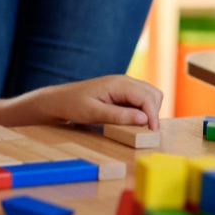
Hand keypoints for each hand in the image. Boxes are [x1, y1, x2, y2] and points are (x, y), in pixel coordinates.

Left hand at [34, 75, 163, 128]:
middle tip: (147, 131)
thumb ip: (119, 116)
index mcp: (118, 84)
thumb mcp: (94, 113)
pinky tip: (134, 120)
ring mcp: (124, 85)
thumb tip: (144, 119)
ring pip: (150, 94)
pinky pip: (141, 97)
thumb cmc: (73, 105)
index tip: (153, 133)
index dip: (153, 115)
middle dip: (154, 112)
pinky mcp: (122, 91)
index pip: (146, 97)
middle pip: (152, 94)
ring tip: (142, 126)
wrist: (60, 99)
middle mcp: (124, 81)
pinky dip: (144, 108)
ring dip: (150, 110)